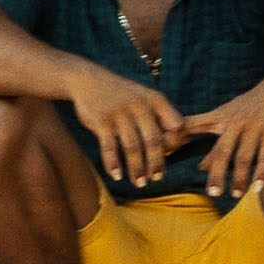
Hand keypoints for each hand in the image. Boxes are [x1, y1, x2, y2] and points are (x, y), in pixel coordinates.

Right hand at [70, 62, 191, 189]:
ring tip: (139, 183)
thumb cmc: (121, 95)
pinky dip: (113, 164)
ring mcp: (120, 113)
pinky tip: (116, 175)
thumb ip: (160, 116)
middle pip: (154, 140)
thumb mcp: (144, 97)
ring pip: (132, 147)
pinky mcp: (102, 120)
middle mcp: (139, 105)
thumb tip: (176, 147)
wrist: (88, 80)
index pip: (175, 125)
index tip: (168, 155)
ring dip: (136, 169)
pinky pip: (109, 147)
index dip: (175, 143)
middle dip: (156, 163)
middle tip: (156, 179)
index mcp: (155, 99)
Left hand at [186, 71, 263, 202]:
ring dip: (240, 177)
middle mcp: (235, 123)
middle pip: (222, 151)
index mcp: (220, 118)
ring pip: (244, 156)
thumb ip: (215, 140)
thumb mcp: (230, 116)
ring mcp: (255, 128)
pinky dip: (262, 172)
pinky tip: (258, 187)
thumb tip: (201, 166)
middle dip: (216, 173)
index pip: (193, 126)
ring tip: (236, 194)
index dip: (177, 138)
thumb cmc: (252, 105)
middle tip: (212, 192)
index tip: (161, 153)